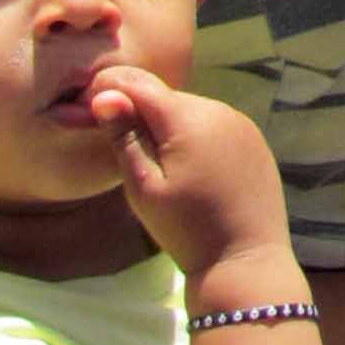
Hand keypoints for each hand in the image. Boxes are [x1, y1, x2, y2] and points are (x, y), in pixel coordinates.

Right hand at [87, 66, 295, 289]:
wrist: (245, 260)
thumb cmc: (186, 228)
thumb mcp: (144, 188)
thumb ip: (124, 138)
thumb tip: (103, 96)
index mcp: (188, 118)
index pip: (140, 84)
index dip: (111, 91)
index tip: (90, 111)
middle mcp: (219, 110)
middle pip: (166, 97)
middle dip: (140, 112)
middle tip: (122, 146)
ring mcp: (241, 124)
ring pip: (191, 111)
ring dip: (169, 126)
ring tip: (156, 164)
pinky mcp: (254, 141)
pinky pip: (214, 126)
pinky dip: (195, 137)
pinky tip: (190, 169)